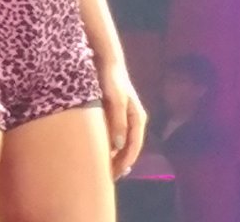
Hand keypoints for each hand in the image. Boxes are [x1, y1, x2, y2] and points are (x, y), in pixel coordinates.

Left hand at [99, 61, 146, 179]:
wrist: (107, 61)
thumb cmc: (112, 79)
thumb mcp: (115, 100)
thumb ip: (118, 121)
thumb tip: (119, 145)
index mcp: (137, 118)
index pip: (134, 146)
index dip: (125, 161)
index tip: (116, 173)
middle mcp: (134, 120)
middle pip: (130, 147)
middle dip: (121, 163)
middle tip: (109, 177)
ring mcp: (126, 117)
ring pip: (123, 143)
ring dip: (116, 156)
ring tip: (105, 169)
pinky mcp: (116, 114)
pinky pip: (116, 135)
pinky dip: (111, 146)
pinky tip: (102, 152)